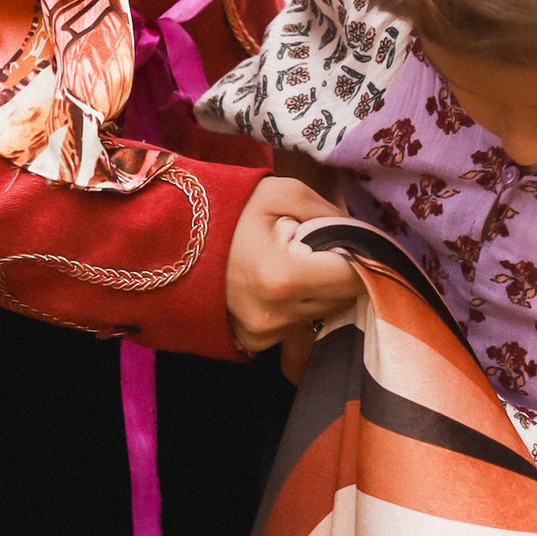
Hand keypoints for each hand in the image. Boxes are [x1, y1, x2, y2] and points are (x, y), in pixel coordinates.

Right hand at [225, 177, 359, 356]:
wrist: (169, 236)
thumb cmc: (227, 209)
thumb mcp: (282, 192)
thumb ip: (330, 212)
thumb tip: (364, 235)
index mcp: (285, 277)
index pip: (356, 277)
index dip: (368, 257)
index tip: (364, 242)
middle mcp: (277, 316)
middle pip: (344, 300)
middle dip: (345, 273)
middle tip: (325, 246)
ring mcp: (265, 335)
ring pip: (324, 315)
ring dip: (323, 291)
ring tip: (299, 261)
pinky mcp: (256, 343)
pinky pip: (299, 326)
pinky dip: (300, 306)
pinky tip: (281, 283)